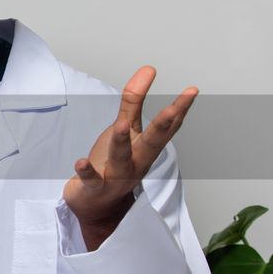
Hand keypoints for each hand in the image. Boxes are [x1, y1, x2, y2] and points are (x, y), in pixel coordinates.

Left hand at [63, 66, 196, 248]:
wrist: (97, 204)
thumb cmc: (113, 162)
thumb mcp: (125, 128)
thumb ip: (134, 100)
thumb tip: (148, 69)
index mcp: (146, 148)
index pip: (167, 128)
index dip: (180, 109)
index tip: (192, 91)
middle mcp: (136, 162)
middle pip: (151, 143)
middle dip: (162, 127)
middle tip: (173, 109)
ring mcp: (116, 176)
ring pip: (121, 158)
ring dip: (122, 143)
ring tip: (121, 125)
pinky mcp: (94, 187)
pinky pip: (91, 179)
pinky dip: (86, 171)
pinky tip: (80, 161)